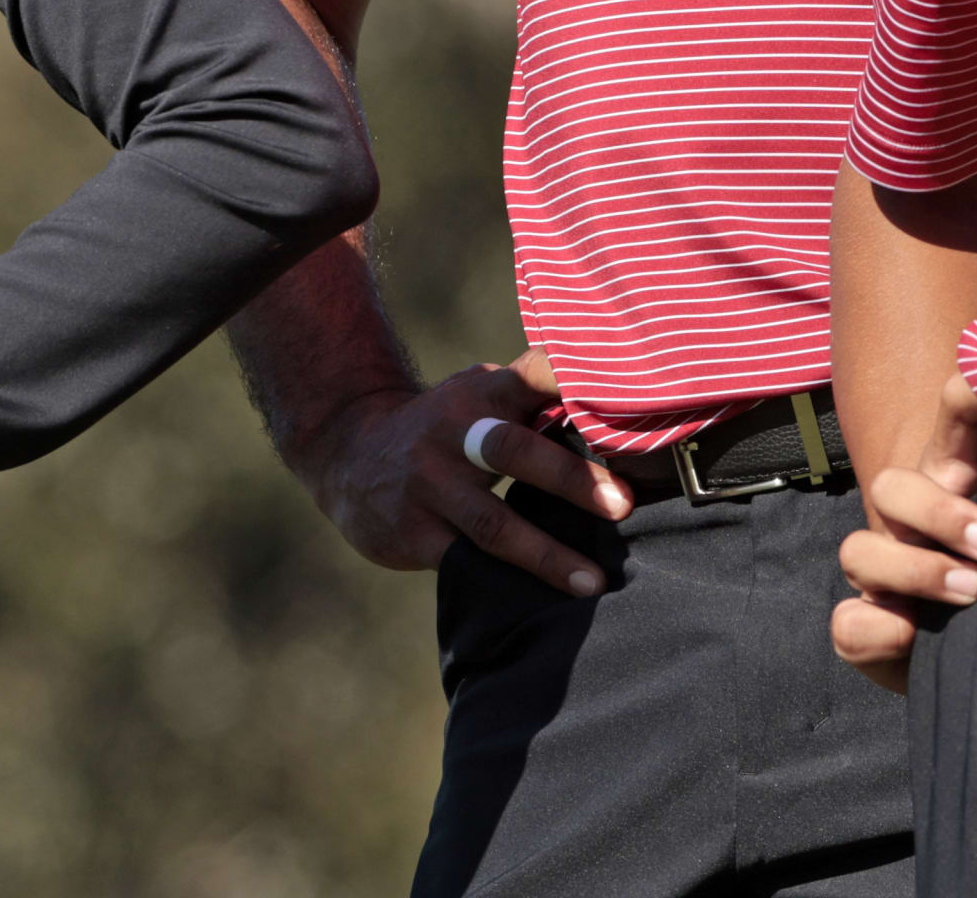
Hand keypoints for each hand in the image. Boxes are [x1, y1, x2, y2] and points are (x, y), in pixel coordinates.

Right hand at [288, 349, 632, 595]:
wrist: (351, 454)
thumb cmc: (449, 426)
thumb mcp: (481, 395)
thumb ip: (537, 400)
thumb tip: (625, 411)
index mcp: (482, 393)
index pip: (531, 374)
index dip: (569, 381)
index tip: (618, 397)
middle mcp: (453, 432)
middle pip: (514, 451)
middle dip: (571, 478)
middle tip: (622, 504)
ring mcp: (428, 484)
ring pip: (491, 522)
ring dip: (546, 554)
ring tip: (592, 580)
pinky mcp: (412, 532)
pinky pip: (466, 561)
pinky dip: (507, 582)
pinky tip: (541, 603)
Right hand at [831, 373, 976, 693]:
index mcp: (955, 489)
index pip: (952, 427)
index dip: (967, 406)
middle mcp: (913, 528)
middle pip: (891, 487)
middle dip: (937, 512)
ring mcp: (885, 582)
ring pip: (858, 552)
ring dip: (914, 570)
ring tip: (974, 592)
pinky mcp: (872, 634)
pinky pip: (848, 625)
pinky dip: (876, 630)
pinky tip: (913, 635)